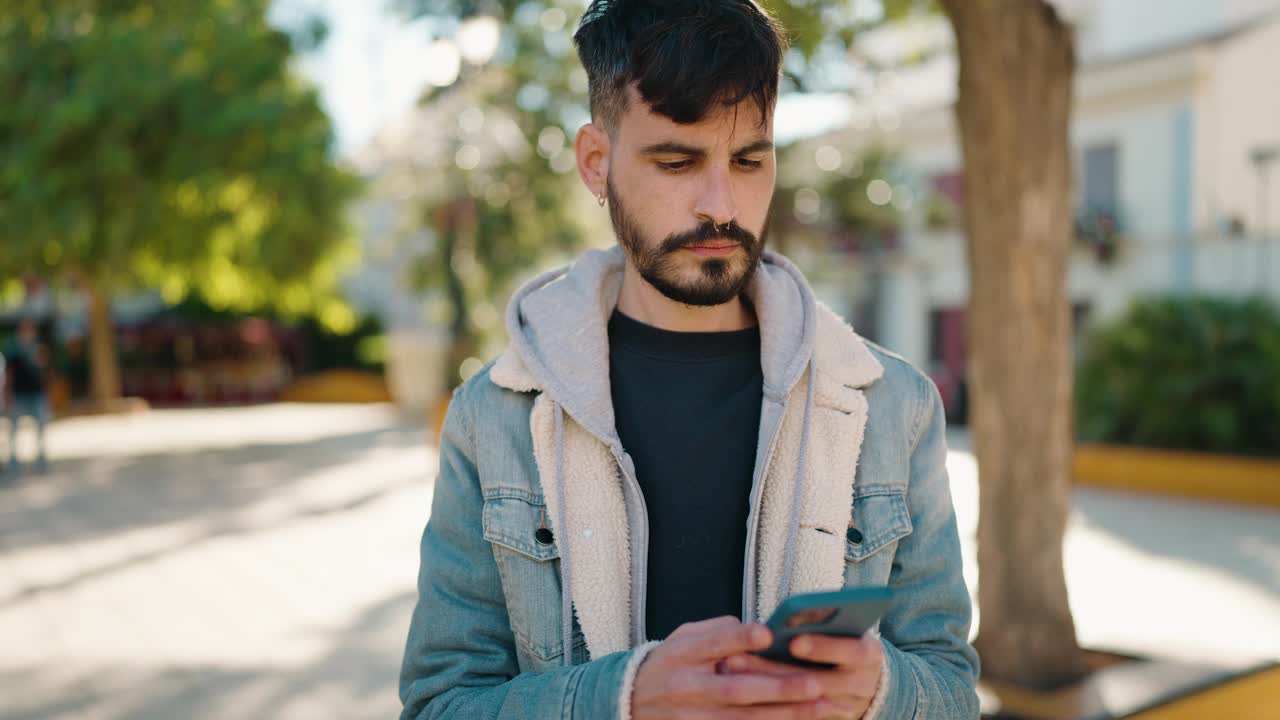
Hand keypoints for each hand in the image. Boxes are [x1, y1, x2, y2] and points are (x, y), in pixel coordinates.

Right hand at [631, 615, 826, 718]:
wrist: (630, 703)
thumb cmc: (669, 664)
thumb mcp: (682, 638)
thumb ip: (717, 631)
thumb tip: (758, 631)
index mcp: (683, 654)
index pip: (714, 642)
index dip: (740, 638)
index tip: (768, 634)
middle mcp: (687, 688)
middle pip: (737, 689)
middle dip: (779, 688)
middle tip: (815, 683)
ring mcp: (693, 718)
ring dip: (786, 715)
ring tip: (822, 708)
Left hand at [719, 634, 883, 718]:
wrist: (869, 683)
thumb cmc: (848, 645)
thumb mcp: (847, 631)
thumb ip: (825, 624)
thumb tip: (793, 614)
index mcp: (868, 654)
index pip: (849, 651)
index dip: (822, 647)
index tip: (795, 642)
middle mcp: (859, 683)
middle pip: (816, 682)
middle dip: (775, 671)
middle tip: (738, 658)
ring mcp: (844, 706)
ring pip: (800, 703)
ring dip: (762, 689)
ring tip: (731, 670)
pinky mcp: (827, 718)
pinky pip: (793, 715)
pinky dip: (767, 705)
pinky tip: (738, 696)